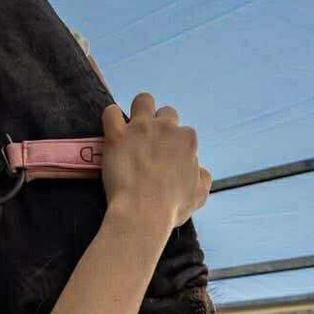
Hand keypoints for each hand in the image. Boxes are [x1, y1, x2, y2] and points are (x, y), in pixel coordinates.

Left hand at [100, 93, 210, 232]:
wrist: (143, 212)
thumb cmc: (171, 208)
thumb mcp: (199, 195)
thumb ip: (202, 177)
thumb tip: (199, 170)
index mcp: (187, 140)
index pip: (183, 133)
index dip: (174, 145)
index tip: (166, 158)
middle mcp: (166, 128)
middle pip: (166, 113)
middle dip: (159, 125)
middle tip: (150, 144)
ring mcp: (141, 128)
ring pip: (143, 100)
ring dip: (139, 110)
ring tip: (133, 128)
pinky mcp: (117, 135)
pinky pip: (111, 112)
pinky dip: (111, 118)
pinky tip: (112, 131)